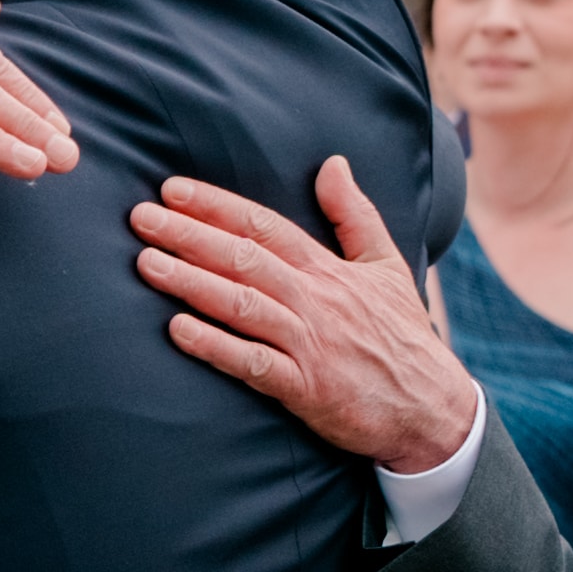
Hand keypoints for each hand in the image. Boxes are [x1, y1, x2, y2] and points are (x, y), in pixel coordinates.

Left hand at [133, 157, 480, 475]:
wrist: (432, 407)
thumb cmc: (402, 335)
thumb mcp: (386, 265)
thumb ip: (355, 214)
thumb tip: (333, 163)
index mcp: (328, 269)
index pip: (264, 225)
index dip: (216, 205)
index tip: (172, 190)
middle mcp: (315, 299)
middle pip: (244, 257)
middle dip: (189, 234)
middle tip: (140, 218)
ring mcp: (310, 343)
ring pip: (242, 304)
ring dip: (192, 282)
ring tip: (147, 264)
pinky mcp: (306, 388)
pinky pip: (253, 363)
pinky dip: (215, 346)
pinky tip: (178, 331)